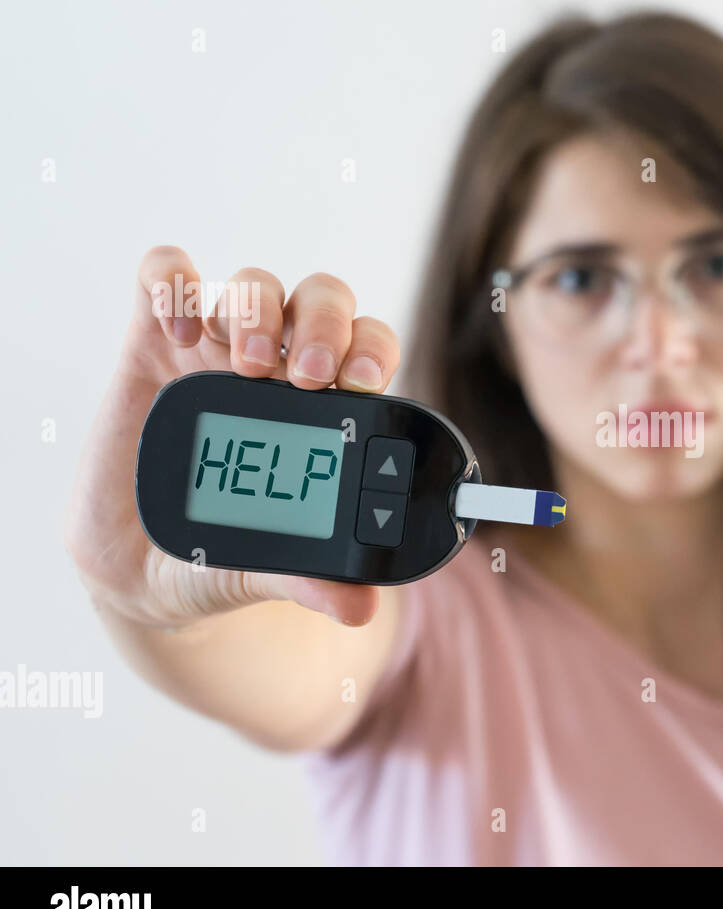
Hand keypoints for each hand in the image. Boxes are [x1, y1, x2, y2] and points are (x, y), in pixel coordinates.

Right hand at [66, 246, 401, 629]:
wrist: (140, 570)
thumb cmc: (219, 558)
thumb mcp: (262, 569)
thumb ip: (308, 579)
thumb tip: (361, 608)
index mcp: (322, 412)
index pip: (366, 351)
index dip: (372, 350)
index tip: (363, 385)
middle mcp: (278, 372)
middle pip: (321, 302)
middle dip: (326, 323)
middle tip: (311, 374)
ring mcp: (216, 352)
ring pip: (256, 286)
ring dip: (259, 309)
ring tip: (248, 363)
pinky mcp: (151, 344)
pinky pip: (165, 277)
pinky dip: (176, 283)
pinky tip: (180, 327)